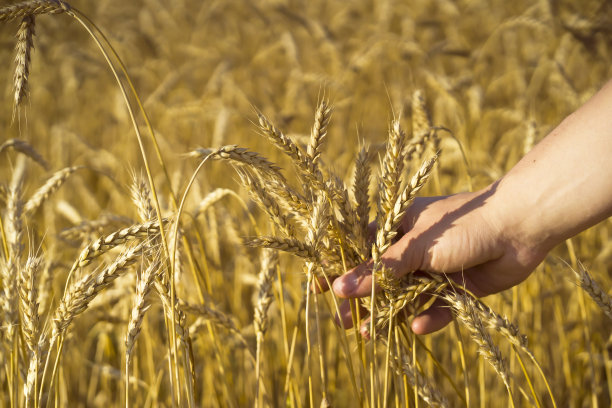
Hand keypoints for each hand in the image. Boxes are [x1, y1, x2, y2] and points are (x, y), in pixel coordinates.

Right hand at [331, 184, 548, 334]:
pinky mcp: (460, 287)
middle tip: (343, 322)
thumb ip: (380, 270)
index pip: (361, 248)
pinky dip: (429, 317)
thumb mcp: (414, 246)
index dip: (340, 267)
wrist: (520, 227)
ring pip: (406, 296)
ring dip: (389, 313)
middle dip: (362, 300)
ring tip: (370, 335)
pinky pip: (439, 306)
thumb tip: (341, 287)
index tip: (320, 287)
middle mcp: (415, 248)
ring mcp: (437, 268)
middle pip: (381, 278)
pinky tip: (417, 326)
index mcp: (400, 226)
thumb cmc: (462, 225)